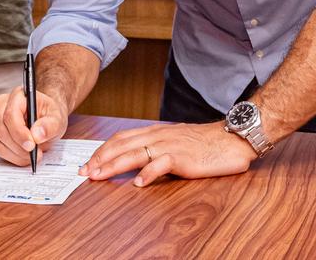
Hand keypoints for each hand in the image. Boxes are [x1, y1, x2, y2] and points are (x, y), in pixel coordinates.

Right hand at [0, 85, 67, 165]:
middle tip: (36, 154)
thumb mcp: (58, 118)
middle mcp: (3, 105)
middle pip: (3, 131)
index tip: (32, 146)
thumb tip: (37, 135)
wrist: (47, 118)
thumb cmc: (50, 114)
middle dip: (19, 147)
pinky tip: (25, 156)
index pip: (11, 115)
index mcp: (18, 96)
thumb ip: (50, 125)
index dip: (19, 133)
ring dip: (17, 154)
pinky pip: (0, 149)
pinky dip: (13, 157)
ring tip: (34, 155)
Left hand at [79, 121, 257, 186]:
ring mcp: (169, 145)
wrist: (231, 138)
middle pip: (121, 144)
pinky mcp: (182, 157)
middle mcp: (158, 136)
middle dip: (100, 158)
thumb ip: (157, 148)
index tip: (88, 163)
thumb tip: (138, 162)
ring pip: (135, 153)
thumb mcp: (175, 142)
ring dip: (114, 165)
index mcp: (155, 132)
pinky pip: (161, 163)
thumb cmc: (205, 142)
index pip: (121, 138)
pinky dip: (148, 173)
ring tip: (99, 175)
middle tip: (84, 171)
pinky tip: (139, 183)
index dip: (102, 150)